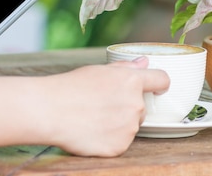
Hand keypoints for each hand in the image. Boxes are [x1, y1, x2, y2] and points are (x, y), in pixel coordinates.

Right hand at [43, 57, 169, 156]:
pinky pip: (120, 142)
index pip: (162, 80)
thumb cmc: (70, 87)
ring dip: (119, 123)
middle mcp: (136, 105)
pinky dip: (109, 139)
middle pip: (141, 106)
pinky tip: (92, 131)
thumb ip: (125, 68)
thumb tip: (144, 63)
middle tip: (102, 104)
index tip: (156, 87)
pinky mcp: (119, 147)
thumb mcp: (98, 69)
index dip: (159, 83)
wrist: (50, 111)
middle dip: (127, 106)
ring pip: (131, 125)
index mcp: (132, 81)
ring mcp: (129, 129)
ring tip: (93, 118)